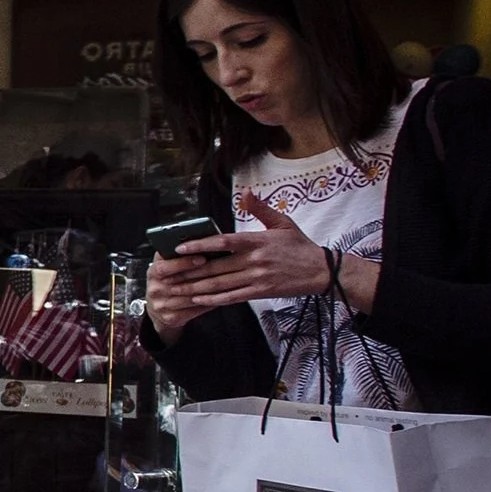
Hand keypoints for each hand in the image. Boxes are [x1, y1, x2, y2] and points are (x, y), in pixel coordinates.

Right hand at [144, 253, 228, 335]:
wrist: (157, 308)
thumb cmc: (168, 281)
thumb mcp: (166, 265)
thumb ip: (176, 254)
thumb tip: (201, 242)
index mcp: (153, 272)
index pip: (165, 266)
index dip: (184, 262)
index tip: (202, 257)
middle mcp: (154, 289)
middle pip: (180, 283)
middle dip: (202, 275)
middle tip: (221, 268)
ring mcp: (162, 305)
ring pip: (191, 297)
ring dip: (210, 289)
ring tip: (227, 281)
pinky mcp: (171, 318)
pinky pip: (195, 310)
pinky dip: (210, 302)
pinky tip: (222, 295)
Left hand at [167, 194, 342, 308]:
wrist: (321, 271)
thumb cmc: (299, 246)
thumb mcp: (283, 222)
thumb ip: (261, 209)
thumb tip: (246, 193)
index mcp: (257, 240)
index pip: (224, 242)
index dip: (200, 245)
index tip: (180, 248)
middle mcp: (255, 260)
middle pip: (217, 266)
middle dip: (190, 271)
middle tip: (168, 274)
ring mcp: (258, 277)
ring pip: (221, 284)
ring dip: (196, 287)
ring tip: (176, 289)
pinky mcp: (261, 292)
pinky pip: (233, 297)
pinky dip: (214, 299)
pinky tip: (198, 299)